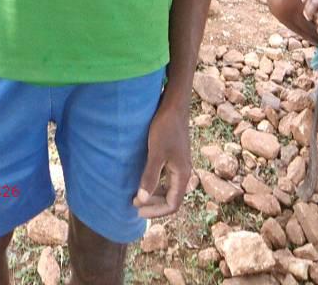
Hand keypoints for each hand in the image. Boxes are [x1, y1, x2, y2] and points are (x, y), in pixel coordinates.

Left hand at [132, 102, 190, 218]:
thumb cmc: (165, 127)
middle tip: (134, 204)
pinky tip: (142, 178)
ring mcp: (179, 163)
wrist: (173, 105)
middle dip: (153, 204)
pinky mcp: (173, 155)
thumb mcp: (156, 153)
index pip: (172, 204)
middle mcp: (183, 171)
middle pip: (171, 198)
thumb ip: (150, 177)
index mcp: (182, 174)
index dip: (156, 212)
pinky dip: (155, 182)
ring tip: (136, 194)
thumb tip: (141, 201)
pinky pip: (165, 176)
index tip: (138, 210)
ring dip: (153, 194)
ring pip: (168, 187)